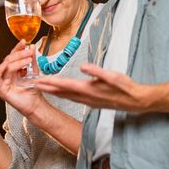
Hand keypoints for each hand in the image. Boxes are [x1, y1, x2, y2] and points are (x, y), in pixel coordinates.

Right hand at [0, 40, 45, 117]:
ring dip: (15, 60)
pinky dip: (3, 69)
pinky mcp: (0, 89)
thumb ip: (31, 59)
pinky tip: (12, 65)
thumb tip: (31, 46)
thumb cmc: (33, 91)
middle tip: (28, 51)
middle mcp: (6, 75)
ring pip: (4, 66)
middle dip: (18, 53)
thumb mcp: (33, 71)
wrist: (35, 104)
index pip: (12, 56)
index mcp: (12, 70)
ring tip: (27, 59)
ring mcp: (2, 82)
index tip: (24, 42)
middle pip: (7, 59)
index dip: (17, 48)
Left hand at [34, 63, 149, 111]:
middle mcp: (85, 97)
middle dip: (47, 88)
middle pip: (62, 92)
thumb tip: (83, 66)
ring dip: (54, 92)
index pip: (65, 85)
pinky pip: (73, 98)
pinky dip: (64, 95)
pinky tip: (62, 93)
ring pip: (66, 96)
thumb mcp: (112, 76)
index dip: (51, 82)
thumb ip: (97, 71)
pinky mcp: (92, 102)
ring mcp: (88, 101)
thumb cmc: (125, 87)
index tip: (38, 80)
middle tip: (33, 84)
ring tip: (43, 88)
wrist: (135, 101)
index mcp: (88, 89)